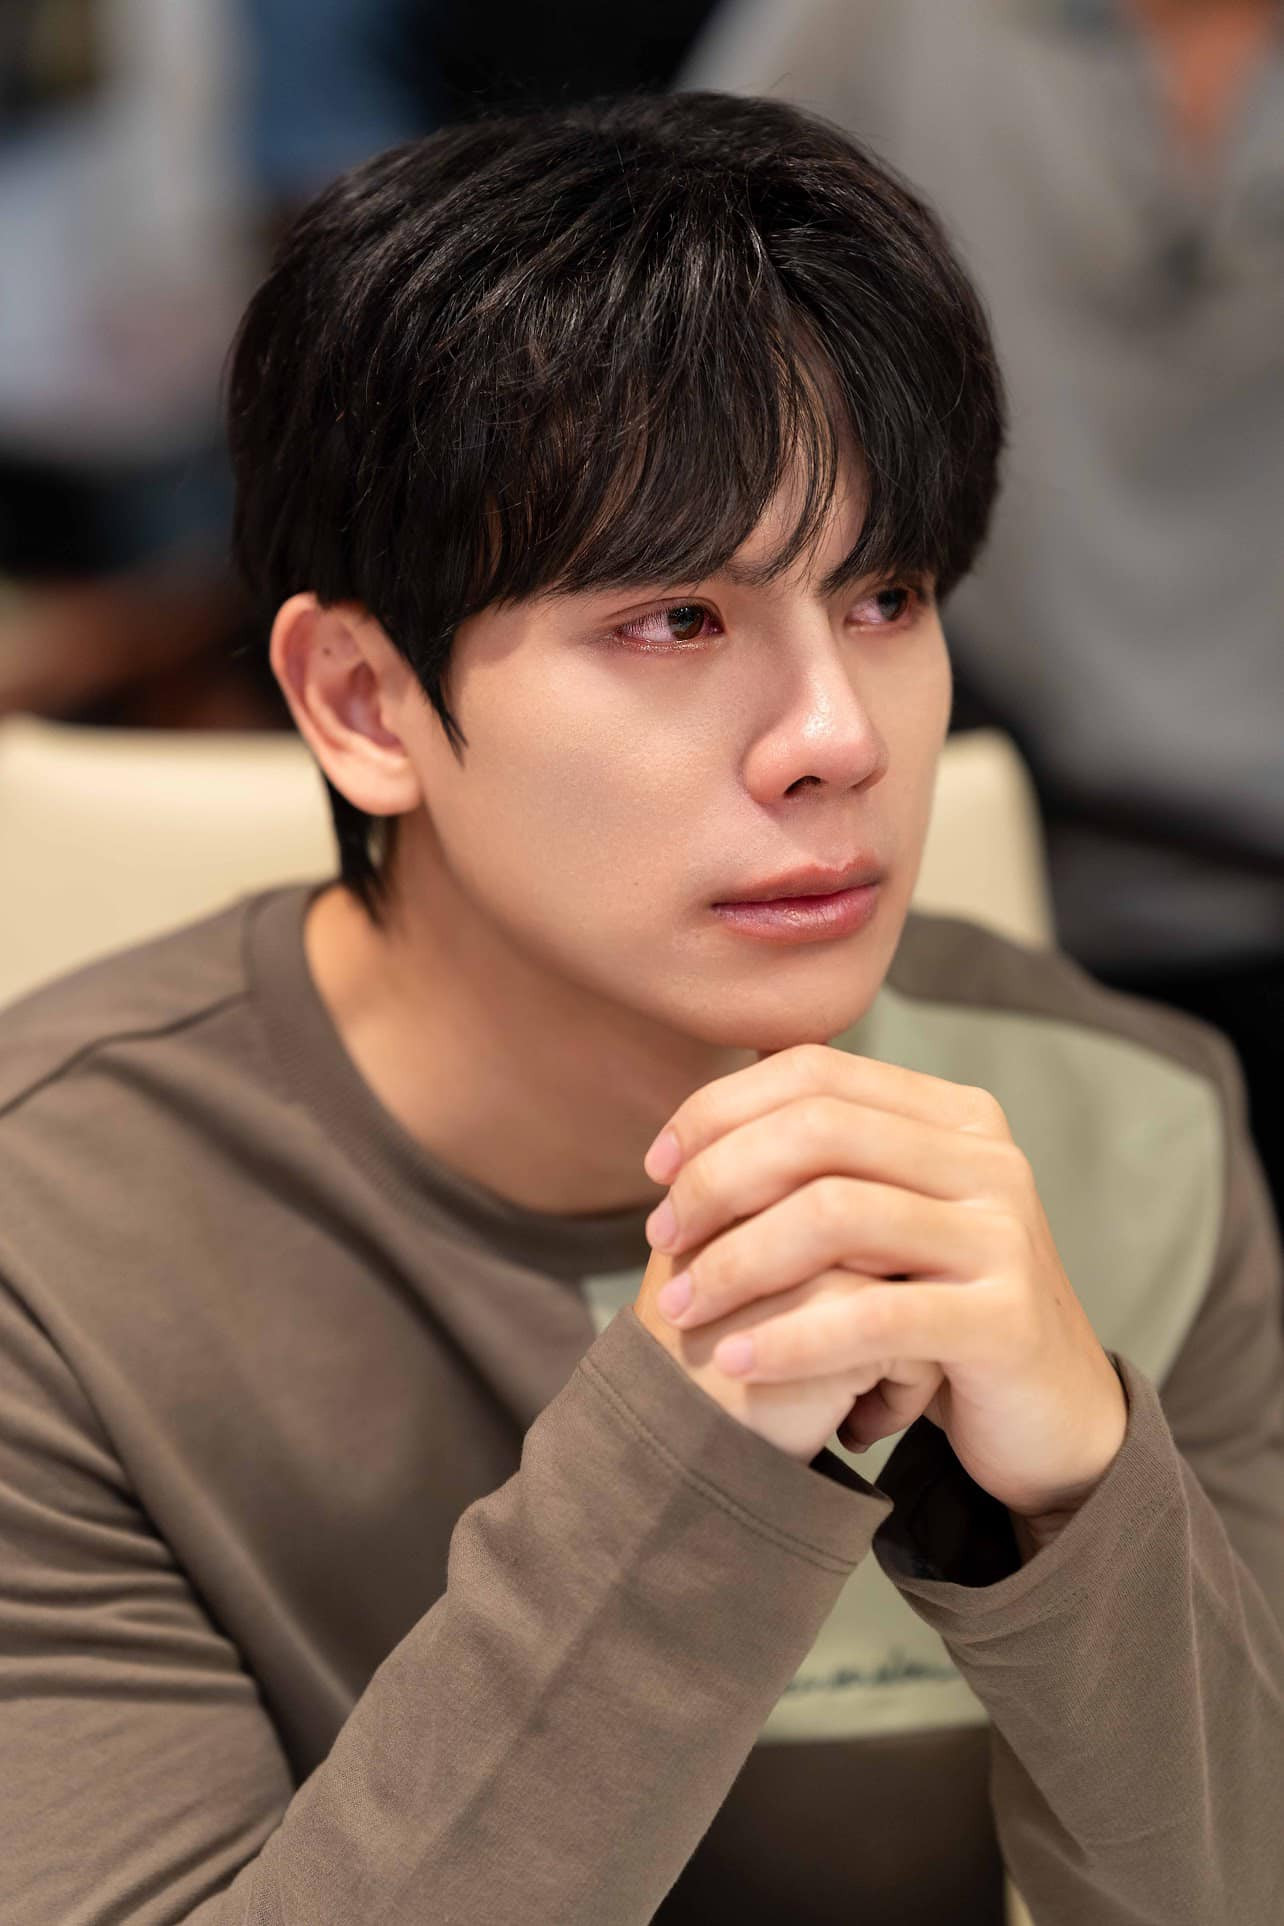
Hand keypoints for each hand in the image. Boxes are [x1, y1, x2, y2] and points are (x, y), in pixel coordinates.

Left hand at [635, 1044, 1126, 1523]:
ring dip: (736, 1260)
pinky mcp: (1006, 1320)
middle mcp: (988, 1159)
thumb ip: (828, 1157)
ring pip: (836, 1216)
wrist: (1049, 1415)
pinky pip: (872, 1319)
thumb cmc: (937, 1308)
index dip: (721, 1108)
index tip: (655, 1167)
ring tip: (679, 1305)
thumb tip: (711, 1099)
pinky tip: (735, 1360)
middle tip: (659, 1236)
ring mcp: (1004, 1236)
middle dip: (718, 1179)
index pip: (815, 1071)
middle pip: (818, 1131)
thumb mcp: (890, 1216)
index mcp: (954, 1116)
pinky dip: (789, 1338)